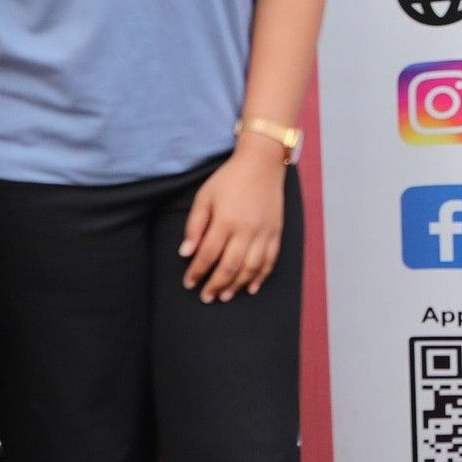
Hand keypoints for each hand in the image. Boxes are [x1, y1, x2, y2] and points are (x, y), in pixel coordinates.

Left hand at [182, 139, 287, 300]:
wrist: (262, 164)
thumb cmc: (229, 179)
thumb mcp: (205, 196)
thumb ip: (195, 225)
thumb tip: (186, 252)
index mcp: (226, 220)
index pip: (208, 254)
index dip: (197, 271)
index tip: (189, 283)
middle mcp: (247, 230)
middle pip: (230, 266)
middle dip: (216, 285)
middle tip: (206, 297)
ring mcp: (264, 232)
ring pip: (251, 268)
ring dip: (237, 285)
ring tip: (225, 296)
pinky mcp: (276, 232)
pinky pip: (270, 260)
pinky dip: (261, 277)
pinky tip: (251, 287)